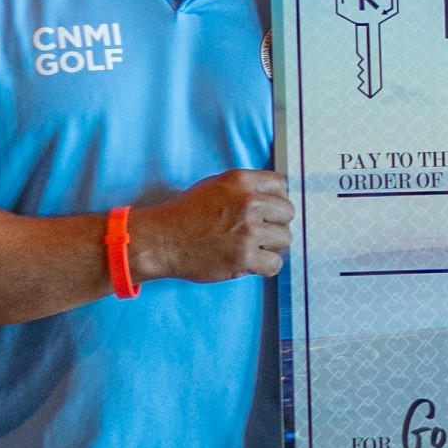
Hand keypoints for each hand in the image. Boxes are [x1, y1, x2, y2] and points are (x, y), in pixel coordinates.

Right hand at [130, 169, 291, 283]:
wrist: (160, 241)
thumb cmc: (183, 215)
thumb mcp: (214, 186)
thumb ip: (244, 189)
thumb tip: (271, 197)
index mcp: (241, 181)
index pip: (281, 185)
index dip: (275, 200)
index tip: (267, 211)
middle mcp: (248, 202)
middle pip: (287, 212)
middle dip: (275, 223)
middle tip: (259, 233)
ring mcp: (248, 230)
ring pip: (284, 238)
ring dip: (271, 246)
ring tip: (251, 247)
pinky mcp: (244, 256)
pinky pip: (275, 264)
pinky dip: (265, 266)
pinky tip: (250, 262)